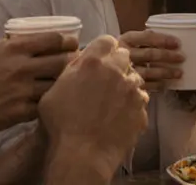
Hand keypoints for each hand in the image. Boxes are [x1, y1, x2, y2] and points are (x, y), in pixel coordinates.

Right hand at [0, 32, 76, 134]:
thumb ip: (13, 45)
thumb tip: (35, 39)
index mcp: (14, 48)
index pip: (54, 39)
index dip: (68, 41)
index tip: (73, 44)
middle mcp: (21, 67)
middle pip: (63, 61)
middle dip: (73, 61)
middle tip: (76, 64)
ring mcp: (22, 91)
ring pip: (58, 85)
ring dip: (64, 84)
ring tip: (67, 83)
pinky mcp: (21, 112)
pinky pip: (45, 105)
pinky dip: (50, 102)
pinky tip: (51, 101)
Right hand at [40, 35, 148, 179]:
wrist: (82, 155)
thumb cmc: (62, 124)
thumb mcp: (54, 90)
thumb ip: (71, 71)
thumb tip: (80, 63)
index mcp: (93, 62)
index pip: (107, 41)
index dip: (103, 49)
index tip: (100, 59)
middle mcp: (116, 71)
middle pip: (124, 56)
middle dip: (117, 64)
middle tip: (106, 80)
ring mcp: (132, 90)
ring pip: (134, 78)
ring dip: (126, 85)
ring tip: (112, 102)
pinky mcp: (142, 108)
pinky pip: (140, 100)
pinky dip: (132, 105)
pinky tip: (119, 116)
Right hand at [119, 29, 184, 91]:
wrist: (99, 74)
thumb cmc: (119, 54)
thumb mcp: (127, 43)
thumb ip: (142, 39)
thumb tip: (164, 36)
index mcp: (125, 40)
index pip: (146, 37)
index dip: (162, 39)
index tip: (177, 43)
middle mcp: (124, 54)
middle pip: (149, 54)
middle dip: (167, 56)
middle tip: (182, 58)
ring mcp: (125, 71)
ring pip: (148, 71)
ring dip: (165, 72)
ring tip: (179, 73)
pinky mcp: (126, 85)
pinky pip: (145, 85)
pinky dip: (157, 85)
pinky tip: (166, 85)